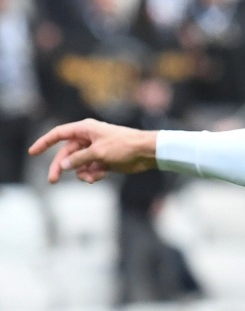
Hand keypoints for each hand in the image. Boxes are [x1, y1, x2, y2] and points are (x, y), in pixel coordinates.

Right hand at [29, 119, 158, 184]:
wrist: (147, 152)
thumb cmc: (124, 146)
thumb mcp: (98, 153)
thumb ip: (78, 159)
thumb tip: (62, 165)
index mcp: (85, 129)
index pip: (58, 134)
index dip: (44, 143)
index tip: (33, 152)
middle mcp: (88, 139)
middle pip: (66, 154)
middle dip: (60, 167)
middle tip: (52, 181)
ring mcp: (95, 151)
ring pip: (78, 165)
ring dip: (82, 173)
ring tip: (93, 176)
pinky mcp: (104, 161)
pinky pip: (90, 170)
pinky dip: (93, 175)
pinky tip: (102, 175)